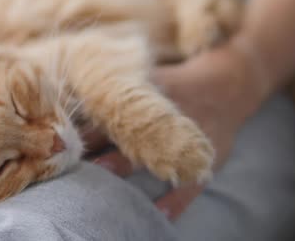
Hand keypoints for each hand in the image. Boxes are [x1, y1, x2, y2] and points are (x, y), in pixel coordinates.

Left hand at [90, 42, 264, 219]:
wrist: (231, 81)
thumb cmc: (181, 82)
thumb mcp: (152, 79)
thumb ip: (120, 91)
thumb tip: (77, 99)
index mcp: (148, 94)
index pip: (110, 110)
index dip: (86, 125)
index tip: (63, 136)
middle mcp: (164, 114)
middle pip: (125, 134)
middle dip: (99, 148)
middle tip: (73, 161)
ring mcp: (187, 136)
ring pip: (152, 156)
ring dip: (125, 168)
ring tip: (102, 181)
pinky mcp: (208, 155)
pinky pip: (191, 183)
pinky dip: (176, 200)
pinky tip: (158, 215)